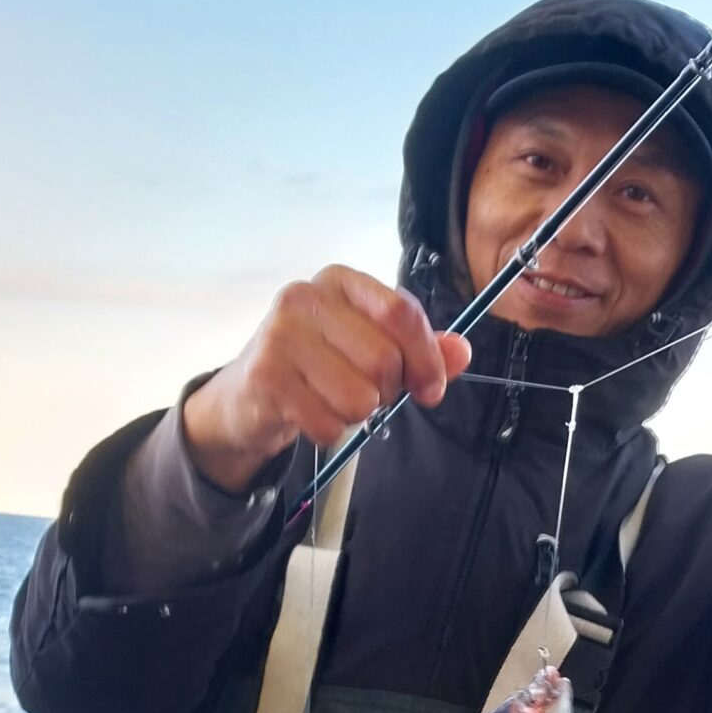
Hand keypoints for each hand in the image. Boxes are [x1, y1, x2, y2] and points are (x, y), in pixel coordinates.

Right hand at [181, 266, 470, 490]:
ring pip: (359, 397)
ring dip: (356, 414)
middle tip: (364, 392)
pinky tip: (310, 414)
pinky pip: (328, 423)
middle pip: (384, 360)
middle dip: (385, 391)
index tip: (430, 387)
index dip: (427, 358)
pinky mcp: (265, 377)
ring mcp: (280, 335)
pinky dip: (328, 431)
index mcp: (340, 281)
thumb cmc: (318, 365)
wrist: (249, 394)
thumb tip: (462, 353)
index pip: (401, 313)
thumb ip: (419, 348)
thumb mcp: (369, 346)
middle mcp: (306, 298)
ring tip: (332, 400)